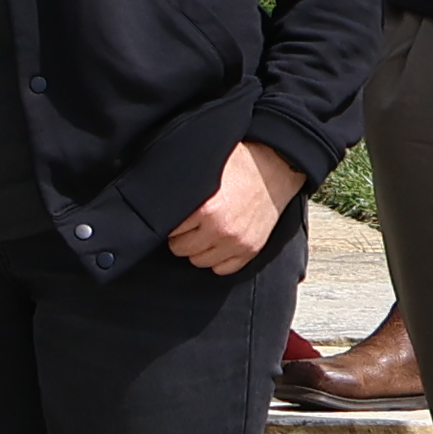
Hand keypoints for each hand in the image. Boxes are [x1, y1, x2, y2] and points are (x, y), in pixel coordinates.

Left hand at [163, 141, 309, 277]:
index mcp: (206, 208)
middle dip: (179, 236)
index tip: (169, 215)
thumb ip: (183, 182)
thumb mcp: (207, 166)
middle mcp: (220, 229)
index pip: (168, 228)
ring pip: (199, 261)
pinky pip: (223, 270)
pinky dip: (217, 259)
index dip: (167, 220)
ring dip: (196, 248)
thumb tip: (156, 185)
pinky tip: (215, 243)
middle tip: (185, 224)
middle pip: (180, 248)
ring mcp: (237, 243)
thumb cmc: (241, 163)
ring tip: (200, 232)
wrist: (277, 168)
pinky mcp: (250, 251)